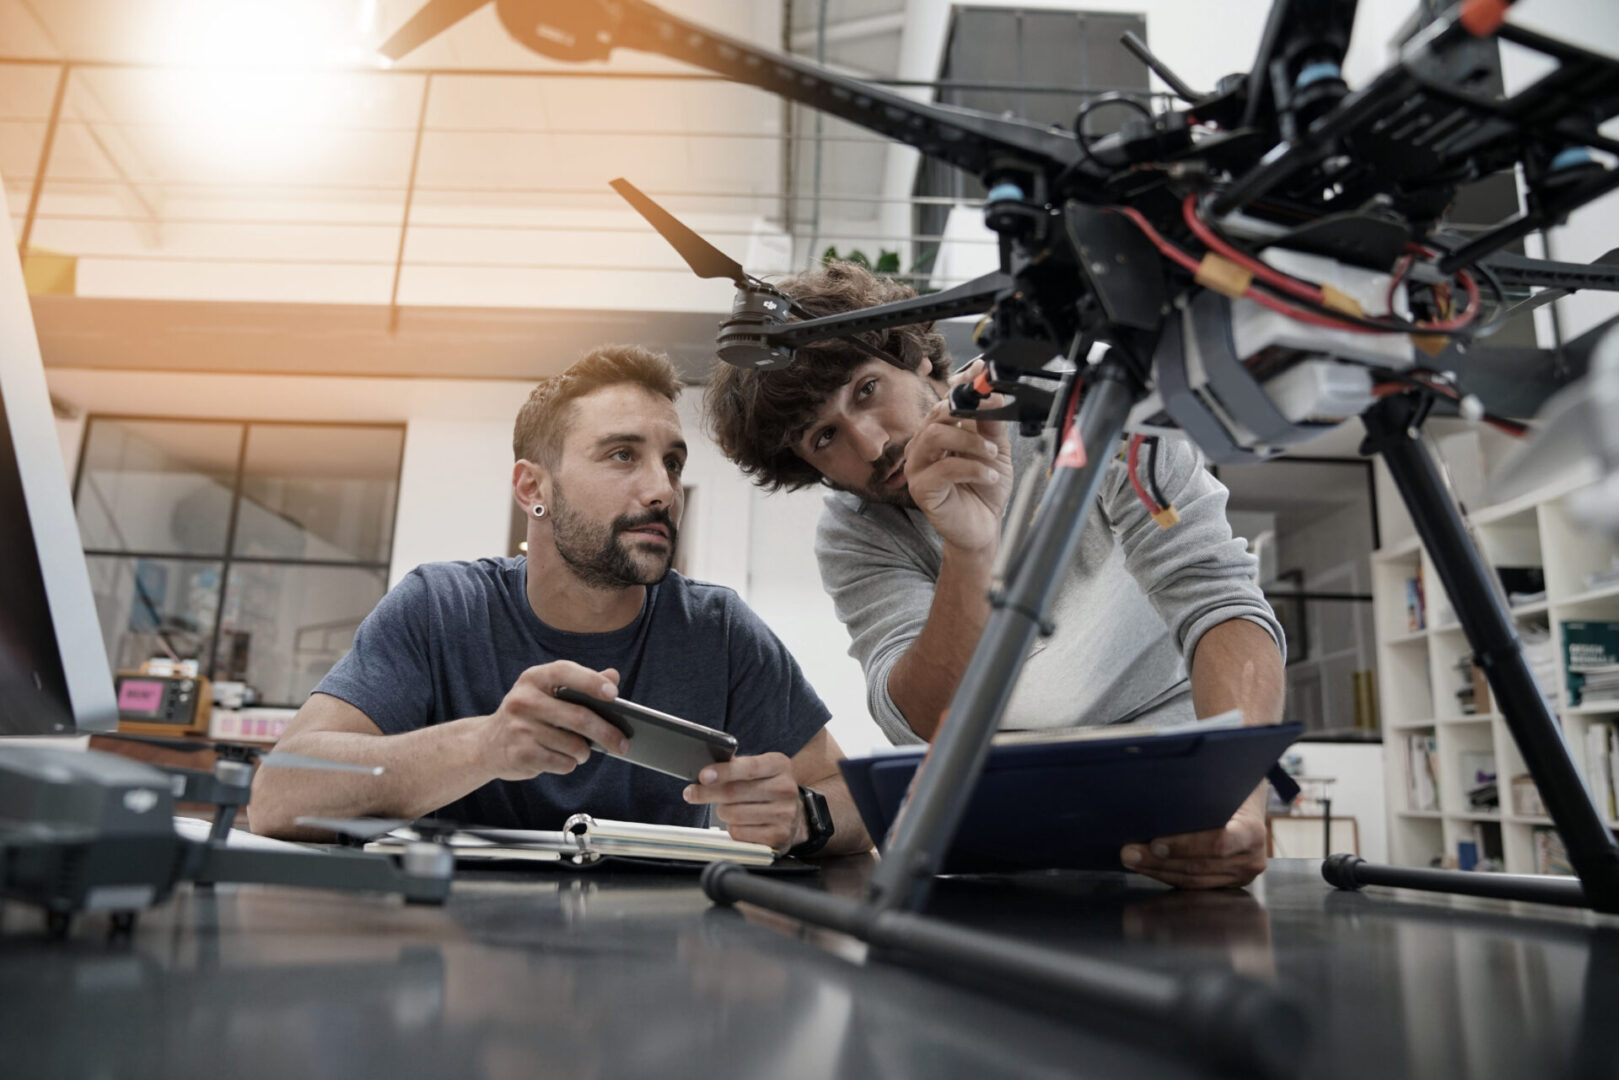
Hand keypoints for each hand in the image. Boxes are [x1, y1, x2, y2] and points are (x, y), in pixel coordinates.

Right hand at [479, 662, 628, 780]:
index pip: (565, 673)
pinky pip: (562, 763)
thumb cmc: (530, 715)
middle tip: (624, 744)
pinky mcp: (520, 754)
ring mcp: (520, 728)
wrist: (487, 744)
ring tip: (582, 750)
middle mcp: (524, 700)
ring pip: (574, 744)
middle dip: (607, 733)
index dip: (591, 681)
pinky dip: (569, 764)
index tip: (614, 694)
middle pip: (578, 717)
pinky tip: (561, 758)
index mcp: (534, 678)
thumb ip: (581, 684)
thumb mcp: (548, 693)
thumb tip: (613, 676)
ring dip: (585, 752)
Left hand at [681, 752, 804, 851]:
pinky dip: (731, 828)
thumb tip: (706, 772)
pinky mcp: (778, 836)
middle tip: (692, 793)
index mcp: (779, 765)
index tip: (703, 776)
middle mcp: (786, 789)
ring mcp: (785, 814)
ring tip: (725, 808)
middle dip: (707, 793)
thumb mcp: (758, 769)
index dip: (723, 772)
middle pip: (735, 792)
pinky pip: (739, 833)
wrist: (794, 814)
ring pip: (733, 814)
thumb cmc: (765, 788)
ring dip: (722, 812)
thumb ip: (735, 766)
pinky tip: (737, 823)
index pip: (747, 767)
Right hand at [905, 361, 1012, 554]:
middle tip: (992, 419)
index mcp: (940, 432)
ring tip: (992, 454)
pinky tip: (987, 476)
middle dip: (968, 412)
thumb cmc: (985, 491)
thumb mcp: (996, 451)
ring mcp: (918, 466)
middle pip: (937, 413)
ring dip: (970, 441)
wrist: (984, 527)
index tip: (981, 372)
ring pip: (935, 435)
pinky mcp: (921, 488)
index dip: (962, 383)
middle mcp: (924, 445)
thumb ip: (992, 424)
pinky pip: (943, 468)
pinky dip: (972, 468)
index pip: (946, 399)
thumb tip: (993, 395)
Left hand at [1119, 795, 1267, 888]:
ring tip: (1131, 860)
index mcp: (1252, 831)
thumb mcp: (1218, 785)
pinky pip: (1194, 884)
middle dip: (1158, 861)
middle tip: (1128, 853)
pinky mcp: (1229, 883)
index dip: (1184, 846)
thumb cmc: (1228, 788)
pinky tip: (1147, 867)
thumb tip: (1152, 801)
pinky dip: (1167, 875)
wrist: (1248, 800)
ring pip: (1192, 880)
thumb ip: (1196, 797)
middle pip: (1199, 865)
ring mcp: (1242, 875)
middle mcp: (1251, 858)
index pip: (1217, 842)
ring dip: (1157, 871)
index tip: (1154, 843)